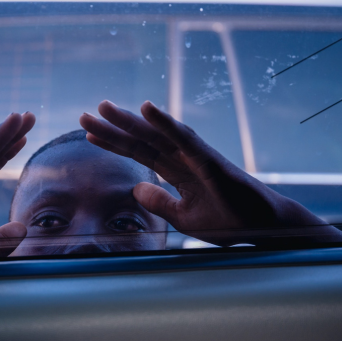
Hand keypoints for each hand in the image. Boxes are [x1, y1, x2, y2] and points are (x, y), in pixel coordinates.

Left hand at [80, 101, 341, 246]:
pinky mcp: (209, 160)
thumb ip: (159, 202)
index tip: (89, 135)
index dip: (113, 143)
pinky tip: (147, 109)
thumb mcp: (183, 217)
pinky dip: (165, 123)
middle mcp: (181, 157)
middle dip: (112, 128)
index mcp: (174, 170)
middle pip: (141, 140)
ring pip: (157, 134)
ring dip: (131, 120)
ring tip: (105, 108)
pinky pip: (184, 138)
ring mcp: (195, 156)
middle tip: (84, 115)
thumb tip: (135, 189)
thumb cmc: (226, 220)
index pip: (138, 153)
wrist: (261, 227)